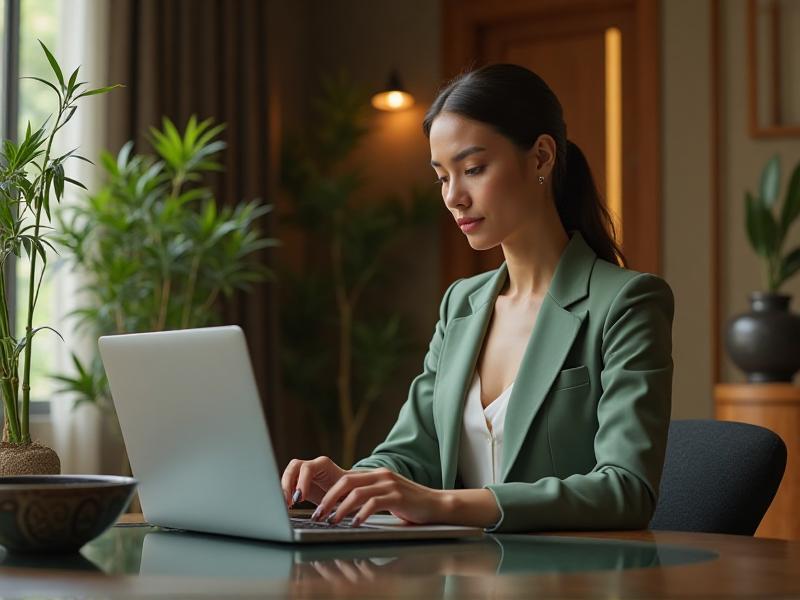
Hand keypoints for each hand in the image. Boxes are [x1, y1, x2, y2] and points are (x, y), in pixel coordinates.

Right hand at [281, 456, 346, 506]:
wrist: (347, 491)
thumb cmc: (346, 493)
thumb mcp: (340, 495)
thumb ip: (332, 499)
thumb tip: (324, 512)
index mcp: (324, 465)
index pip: (307, 468)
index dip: (301, 482)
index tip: (299, 498)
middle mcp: (313, 465)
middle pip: (294, 467)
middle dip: (288, 484)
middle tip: (288, 502)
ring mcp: (305, 471)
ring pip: (288, 473)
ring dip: (284, 488)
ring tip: (286, 504)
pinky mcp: (300, 479)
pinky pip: (288, 482)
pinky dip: (286, 492)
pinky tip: (288, 504)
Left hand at [311, 467, 444, 525]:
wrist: (436, 504)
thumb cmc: (409, 505)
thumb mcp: (384, 496)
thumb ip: (367, 497)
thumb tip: (341, 508)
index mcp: (374, 474)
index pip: (344, 478)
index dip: (327, 492)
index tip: (317, 508)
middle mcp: (380, 475)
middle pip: (345, 482)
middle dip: (328, 499)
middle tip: (318, 515)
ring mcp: (389, 485)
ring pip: (357, 493)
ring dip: (341, 509)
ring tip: (332, 522)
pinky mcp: (398, 496)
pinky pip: (374, 503)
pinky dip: (361, 514)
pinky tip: (355, 524)